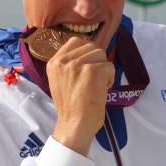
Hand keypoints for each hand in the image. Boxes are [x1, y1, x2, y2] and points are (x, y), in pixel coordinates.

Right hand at [47, 37, 114, 155]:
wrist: (74, 125)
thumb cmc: (70, 107)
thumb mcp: (60, 80)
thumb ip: (69, 65)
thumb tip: (89, 52)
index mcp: (54, 62)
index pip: (75, 41)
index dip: (86, 51)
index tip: (89, 65)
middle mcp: (64, 61)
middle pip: (91, 46)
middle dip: (97, 61)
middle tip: (93, 79)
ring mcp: (78, 65)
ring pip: (101, 54)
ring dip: (104, 69)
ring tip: (97, 84)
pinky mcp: (93, 71)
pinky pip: (109, 66)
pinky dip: (110, 78)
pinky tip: (103, 89)